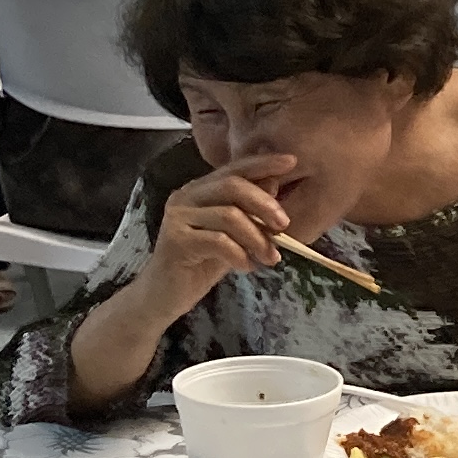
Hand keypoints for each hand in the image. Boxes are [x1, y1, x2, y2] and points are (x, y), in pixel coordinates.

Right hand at [136, 153, 304, 318]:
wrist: (165, 296)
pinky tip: (247, 267)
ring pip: (229, 215)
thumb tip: (275, 186)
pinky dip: (240, 255)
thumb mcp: (233, 235)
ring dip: (257, 238)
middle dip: (264, 204)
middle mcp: (186, 196)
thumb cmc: (201, 263)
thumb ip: (249, 212)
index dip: (263, 163)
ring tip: (270, 257)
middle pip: (232, 186)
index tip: (291, 161)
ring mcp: (178, 217)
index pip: (234, 168)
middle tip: (284, 226)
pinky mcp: (176, 240)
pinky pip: (218, 241)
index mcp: (200, 189)